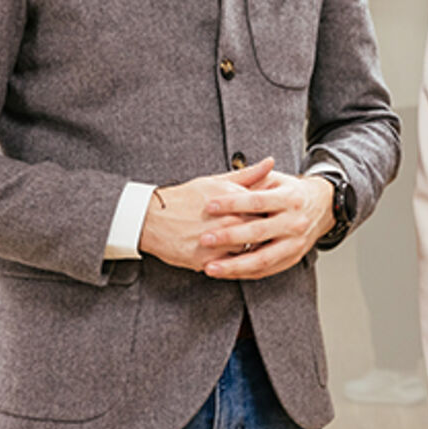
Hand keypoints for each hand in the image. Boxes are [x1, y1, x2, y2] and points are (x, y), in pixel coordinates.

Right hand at [138, 158, 275, 271]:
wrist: (151, 219)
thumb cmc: (186, 198)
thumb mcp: (216, 182)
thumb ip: (248, 175)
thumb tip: (270, 162)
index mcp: (233, 199)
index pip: (267, 209)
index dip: (272, 215)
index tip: (276, 217)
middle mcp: (228, 220)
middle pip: (260, 231)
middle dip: (266, 234)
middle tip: (271, 236)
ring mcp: (218, 242)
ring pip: (248, 251)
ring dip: (252, 251)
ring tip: (255, 248)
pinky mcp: (207, 260)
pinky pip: (231, 266)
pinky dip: (236, 264)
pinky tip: (237, 259)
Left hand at [198, 167, 336, 280]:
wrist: (323, 207)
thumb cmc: (291, 193)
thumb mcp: (276, 180)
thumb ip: (253, 180)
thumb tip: (226, 181)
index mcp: (290, 198)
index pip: (257, 201)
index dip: (232, 203)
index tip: (209, 206)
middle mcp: (294, 222)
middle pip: (259, 232)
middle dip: (229, 237)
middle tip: (205, 239)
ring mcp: (295, 243)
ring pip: (262, 258)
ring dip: (234, 265)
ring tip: (210, 267)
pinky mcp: (292, 258)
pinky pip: (265, 270)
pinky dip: (243, 273)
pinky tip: (224, 272)